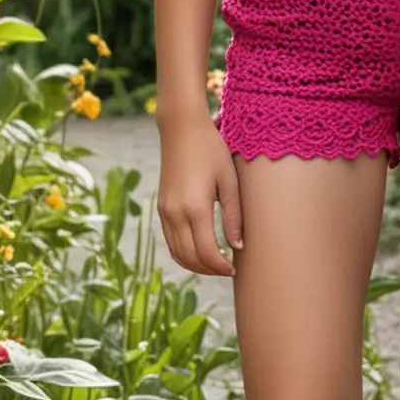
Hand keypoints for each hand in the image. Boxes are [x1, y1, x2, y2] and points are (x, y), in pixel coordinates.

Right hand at [155, 107, 243, 276]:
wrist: (181, 129)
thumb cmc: (211, 150)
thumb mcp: (229, 180)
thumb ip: (234, 215)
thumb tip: (238, 245)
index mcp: (195, 208)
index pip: (206, 252)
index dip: (220, 266)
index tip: (234, 269)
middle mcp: (175, 213)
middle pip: (190, 258)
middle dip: (209, 270)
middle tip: (228, 269)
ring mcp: (165, 211)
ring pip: (177, 253)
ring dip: (195, 264)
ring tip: (216, 263)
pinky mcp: (161, 207)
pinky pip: (170, 240)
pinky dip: (184, 252)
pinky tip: (200, 250)